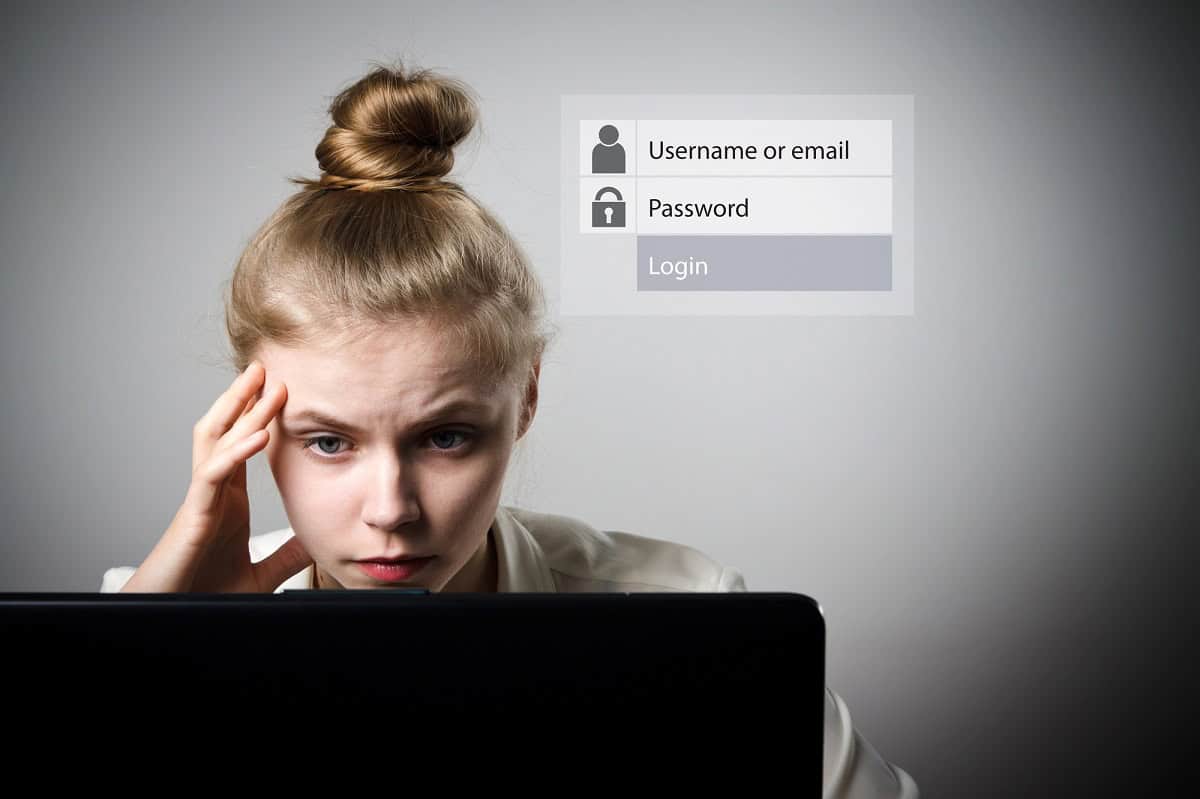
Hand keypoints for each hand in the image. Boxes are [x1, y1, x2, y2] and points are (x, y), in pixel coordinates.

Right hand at [121, 361, 312, 591]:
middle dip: (243, 397)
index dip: (257, 416)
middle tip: (267, 365)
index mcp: (226, 500)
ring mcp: (200, 501)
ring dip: (239, 410)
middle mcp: (212, 493)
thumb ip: (284, 556)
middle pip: (224, 431)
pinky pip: (213, 476)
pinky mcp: (193, 518)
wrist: (170, 620)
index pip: (241, 446)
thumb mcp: (260, 575)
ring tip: (263, 381)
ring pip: (216, 442)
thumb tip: (313, 542)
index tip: (280, 389)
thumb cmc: (204, 597)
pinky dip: (235, 452)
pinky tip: (259, 435)